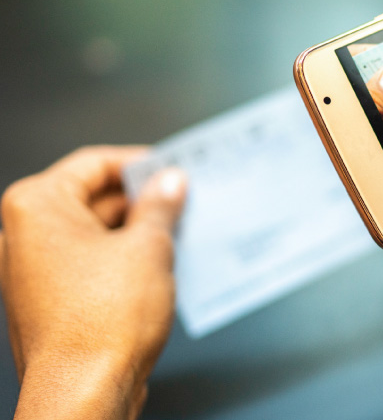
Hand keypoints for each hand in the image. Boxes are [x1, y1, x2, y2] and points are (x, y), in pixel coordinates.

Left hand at [0, 146, 186, 419]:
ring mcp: (35, 268)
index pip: (94, 163)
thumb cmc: (101, 323)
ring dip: (137, 229)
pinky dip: (124, 256)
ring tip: (178, 231)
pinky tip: (160, 261)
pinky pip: (92, 260)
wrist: (85, 392)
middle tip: (183, 200)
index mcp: (38, 206)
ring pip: (95, 230)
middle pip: (93, 196)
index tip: (171, 168)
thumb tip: (170, 183)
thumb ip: (161, 205)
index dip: (139, 163)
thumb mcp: (148, 247)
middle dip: (142, 200)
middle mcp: (26, 234)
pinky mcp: (51, 296)